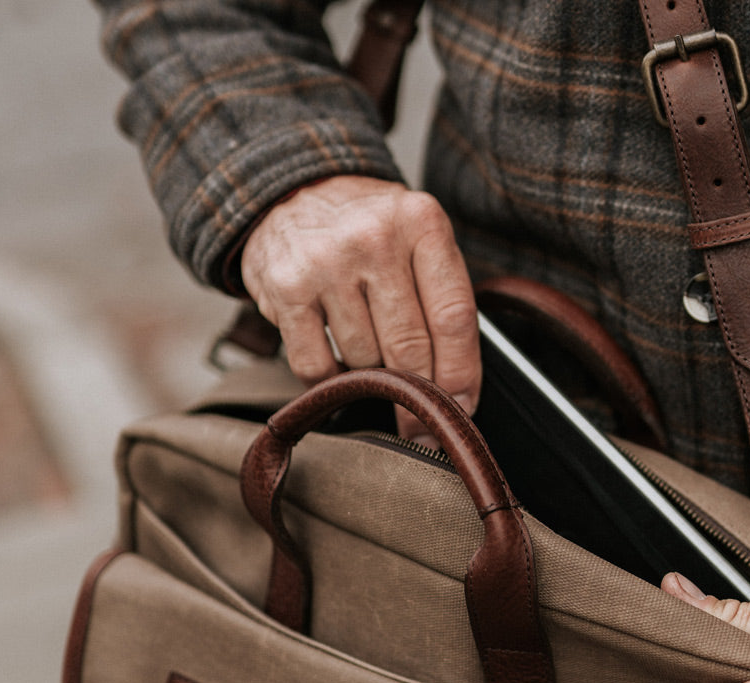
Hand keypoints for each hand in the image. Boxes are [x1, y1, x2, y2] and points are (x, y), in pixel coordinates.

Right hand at [240, 175, 480, 441]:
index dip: (461, 373)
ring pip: (365, 361)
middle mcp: (375, 238)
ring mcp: (327, 262)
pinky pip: (317, 367)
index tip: (462, 408)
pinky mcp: (287, 289)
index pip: (453, 317)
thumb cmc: (369, 229)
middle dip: (419, 396)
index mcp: (422, 222)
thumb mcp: (418, 238)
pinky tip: (335, 363)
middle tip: (420, 424)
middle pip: (410, 347)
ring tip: (366, 350)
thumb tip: (459, 392)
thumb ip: (443, 297)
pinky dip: (330, 380)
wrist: (293, 191)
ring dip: (370, 374)